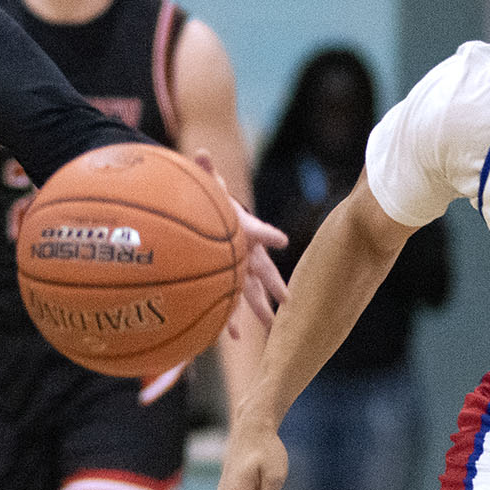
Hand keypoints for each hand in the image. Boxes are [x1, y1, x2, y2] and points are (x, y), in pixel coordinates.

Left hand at [196, 153, 285, 332]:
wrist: (206, 223)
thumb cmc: (212, 207)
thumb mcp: (208, 190)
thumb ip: (205, 173)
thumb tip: (200, 151)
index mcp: (245, 231)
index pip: (258, 230)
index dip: (267, 233)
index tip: (281, 239)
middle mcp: (247, 254)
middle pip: (263, 271)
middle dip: (275, 285)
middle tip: (288, 300)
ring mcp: (238, 271)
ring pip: (250, 293)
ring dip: (258, 309)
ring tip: (270, 327)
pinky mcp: (225, 284)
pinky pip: (227, 304)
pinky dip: (228, 320)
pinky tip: (230, 338)